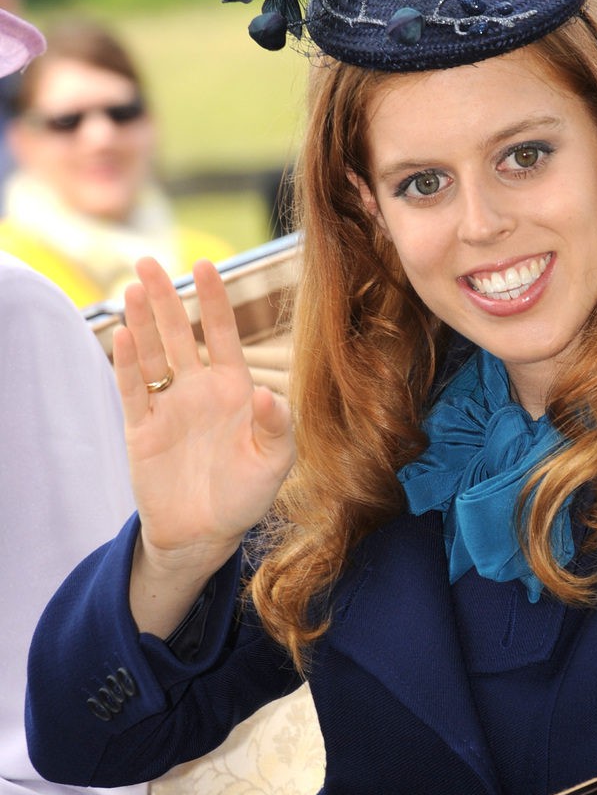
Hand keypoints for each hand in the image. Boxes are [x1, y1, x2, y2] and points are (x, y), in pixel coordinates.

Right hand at [113, 257, 295, 633]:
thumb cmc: (247, 495)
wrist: (206, 534)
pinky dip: (126, 364)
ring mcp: (169, 406)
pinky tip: (122, 336)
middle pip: (178, 334)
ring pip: (152, 355)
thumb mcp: (274, 463)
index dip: (213, 300)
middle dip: (165, 298)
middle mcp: (199, 389)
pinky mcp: (143, 428)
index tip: (203, 264)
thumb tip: (265, 393)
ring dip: (142, 322)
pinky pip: (133, 390)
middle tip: (147, 260)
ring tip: (133, 288)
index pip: (222, 334)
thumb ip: (276, 426)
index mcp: (234, 389)